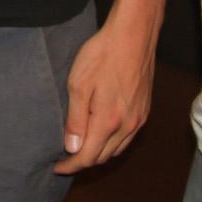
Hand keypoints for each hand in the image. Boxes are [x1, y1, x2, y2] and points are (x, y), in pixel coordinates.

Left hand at [53, 16, 154, 174]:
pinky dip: (112, 142)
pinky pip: (127, 137)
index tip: (57, 167)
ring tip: (81, 147)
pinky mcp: (145, 109)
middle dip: (83, 161)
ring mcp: (139, 118)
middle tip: (65, 156)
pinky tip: (101, 132)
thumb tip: (72, 148)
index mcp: (108, 121)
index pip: (88, 157)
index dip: (71, 166)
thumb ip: (75, 120)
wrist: (134, 34)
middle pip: (103, 157)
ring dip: (98, 153)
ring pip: (117, 149)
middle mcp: (127, 126)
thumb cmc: (103, 55)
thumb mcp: (78, 84)